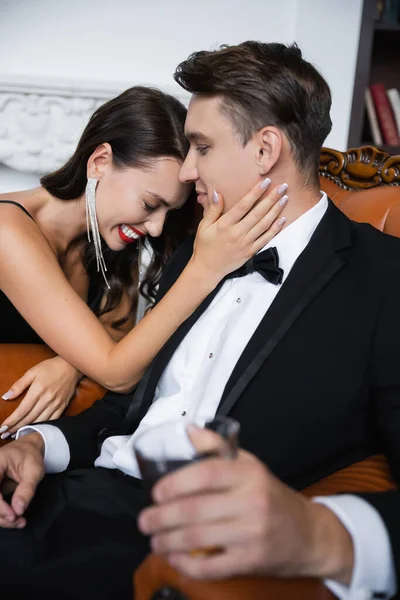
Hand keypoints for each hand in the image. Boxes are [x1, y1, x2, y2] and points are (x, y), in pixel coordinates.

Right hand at [0, 432, 43, 528]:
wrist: (29, 448)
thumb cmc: (31, 456)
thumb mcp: (34, 470)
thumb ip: (26, 489)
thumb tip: (18, 510)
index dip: (0, 507)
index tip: (14, 515)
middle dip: (1, 516)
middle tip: (18, 521)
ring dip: (1, 518)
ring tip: (19, 521)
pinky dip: (3, 514)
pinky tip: (15, 518)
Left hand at [1, 357, 81, 435]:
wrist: (72, 366)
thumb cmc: (51, 367)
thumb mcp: (32, 372)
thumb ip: (19, 385)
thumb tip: (6, 397)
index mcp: (38, 390)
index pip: (22, 410)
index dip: (12, 420)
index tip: (2, 428)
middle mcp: (47, 399)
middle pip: (29, 418)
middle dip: (16, 428)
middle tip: (5, 435)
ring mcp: (56, 404)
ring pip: (40, 422)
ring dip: (27, 430)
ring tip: (16, 435)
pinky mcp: (62, 407)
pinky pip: (51, 421)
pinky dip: (42, 427)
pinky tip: (34, 431)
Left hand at [138, 427, 353, 583]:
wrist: (309, 534)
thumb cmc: (271, 495)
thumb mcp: (249, 465)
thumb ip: (217, 448)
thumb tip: (188, 430)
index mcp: (249, 473)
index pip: (207, 473)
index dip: (176, 483)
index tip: (156, 493)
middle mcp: (252, 501)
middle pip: (196, 509)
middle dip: (162, 517)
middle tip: (144, 521)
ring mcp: (253, 533)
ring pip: (199, 538)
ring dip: (168, 541)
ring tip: (154, 540)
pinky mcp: (253, 561)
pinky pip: (213, 566)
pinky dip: (188, 564)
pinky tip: (175, 558)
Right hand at [190, 179, 287, 281]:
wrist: (207, 269)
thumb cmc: (204, 246)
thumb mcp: (203, 226)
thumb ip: (212, 210)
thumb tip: (217, 192)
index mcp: (225, 225)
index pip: (243, 205)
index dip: (255, 193)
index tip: (266, 182)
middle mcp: (237, 233)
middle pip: (258, 213)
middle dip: (271, 199)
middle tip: (283, 186)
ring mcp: (245, 243)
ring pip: (264, 224)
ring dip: (276, 211)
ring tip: (285, 198)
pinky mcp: (250, 252)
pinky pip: (265, 239)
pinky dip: (275, 229)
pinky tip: (282, 219)